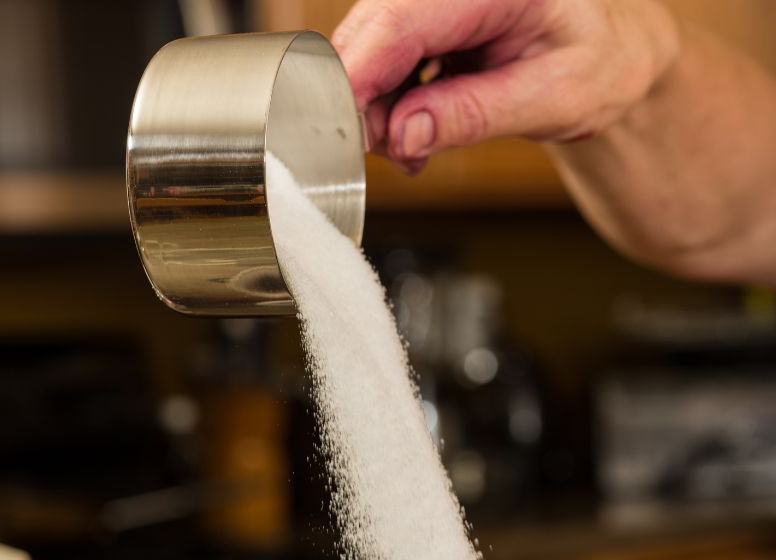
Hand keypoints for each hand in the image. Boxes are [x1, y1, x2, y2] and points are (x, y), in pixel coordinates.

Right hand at [332, 0, 678, 171]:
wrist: (610, 51)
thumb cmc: (598, 63)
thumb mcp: (551, 99)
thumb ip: (474, 115)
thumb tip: (404, 135)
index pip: (401, 18)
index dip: (359, 74)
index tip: (340, 128)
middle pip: (372, 31)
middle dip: (366, 103)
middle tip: (395, 155)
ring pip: (370, 49)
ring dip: (378, 111)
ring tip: (416, 151)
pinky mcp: (425, 15)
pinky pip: (384, 59)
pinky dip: (390, 105)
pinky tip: (418, 133)